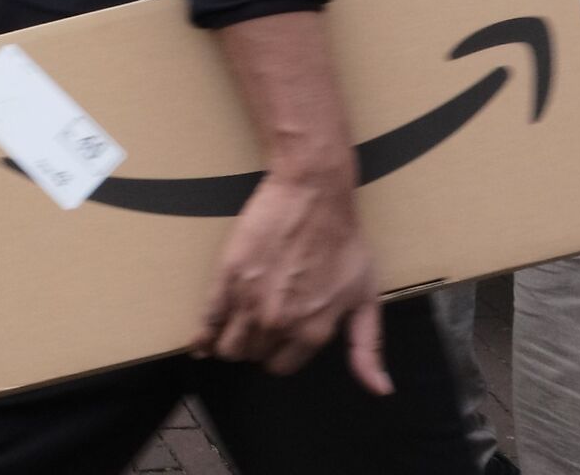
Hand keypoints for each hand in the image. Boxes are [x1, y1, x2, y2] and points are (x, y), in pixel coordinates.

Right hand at [191, 165, 387, 389]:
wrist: (313, 190)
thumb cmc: (343, 238)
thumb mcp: (366, 294)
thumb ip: (368, 346)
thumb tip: (380, 390)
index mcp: (312, 332)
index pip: (281, 366)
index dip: (279, 353)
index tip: (278, 338)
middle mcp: (279, 324)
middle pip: (255, 355)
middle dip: (257, 345)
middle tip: (260, 323)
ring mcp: (250, 300)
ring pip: (230, 346)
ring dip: (230, 343)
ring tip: (232, 330)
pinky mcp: (228, 275)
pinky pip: (209, 319)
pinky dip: (202, 335)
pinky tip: (199, 342)